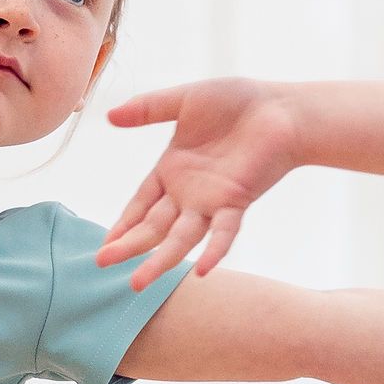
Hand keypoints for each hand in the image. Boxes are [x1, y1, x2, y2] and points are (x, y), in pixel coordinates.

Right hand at [96, 80, 303, 284]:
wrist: (281, 108)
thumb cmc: (238, 102)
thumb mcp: (184, 100)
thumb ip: (148, 108)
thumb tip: (109, 115)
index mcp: (172, 171)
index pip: (140, 205)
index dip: (122, 224)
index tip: (104, 246)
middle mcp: (188, 193)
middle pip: (153, 227)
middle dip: (128, 246)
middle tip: (102, 263)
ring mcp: (212, 202)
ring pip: (181, 238)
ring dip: (160, 260)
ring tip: (137, 283)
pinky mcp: (237, 201)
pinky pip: (224, 232)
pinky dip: (214, 251)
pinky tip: (201, 271)